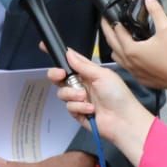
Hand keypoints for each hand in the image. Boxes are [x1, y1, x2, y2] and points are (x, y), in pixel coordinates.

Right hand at [49, 46, 155, 164]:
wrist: (123, 121)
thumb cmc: (117, 94)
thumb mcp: (102, 75)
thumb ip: (83, 65)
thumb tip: (68, 53)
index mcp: (88, 72)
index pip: (70, 60)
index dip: (58, 54)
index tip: (43, 46)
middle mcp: (81, 84)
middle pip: (59, 77)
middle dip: (56, 74)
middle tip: (60, 75)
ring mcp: (78, 99)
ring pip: (62, 92)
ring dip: (73, 94)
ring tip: (86, 98)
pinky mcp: (77, 112)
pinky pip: (69, 107)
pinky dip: (80, 107)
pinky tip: (91, 109)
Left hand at [100, 0, 166, 91]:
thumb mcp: (166, 30)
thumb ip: (156, 11)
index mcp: (131, 49)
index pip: (116, 31)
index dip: (111, 20)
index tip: (107, 14)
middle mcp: (128, 61)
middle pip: (111, 43)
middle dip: (107, 30)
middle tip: (105, 21)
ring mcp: (132, 71)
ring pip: (116, 55)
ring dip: (114, 44)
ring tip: (116, 35)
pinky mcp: (138, 77)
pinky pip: (124, 65)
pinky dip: (122, 55)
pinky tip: (130, 51)